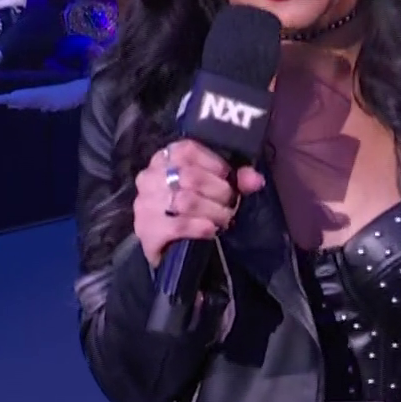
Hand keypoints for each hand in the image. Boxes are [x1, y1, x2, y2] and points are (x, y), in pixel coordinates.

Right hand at [133, 139, 265, 268]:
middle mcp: (149, 177)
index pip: (187, 150)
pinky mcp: (146, 230)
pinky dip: (199, 227)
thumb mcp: (217, 191)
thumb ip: (237, 181)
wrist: (174, 251)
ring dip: (213, 211)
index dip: (214, 164)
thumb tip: (256, 180)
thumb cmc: (196, 211)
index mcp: (164, 159)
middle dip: (219, 192)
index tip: (228, 178)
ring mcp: (144, 204)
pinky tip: (210, 230)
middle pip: (190, 176)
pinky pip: (177, 225)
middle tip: (230, 205)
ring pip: (186, 201)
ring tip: (224, 220)